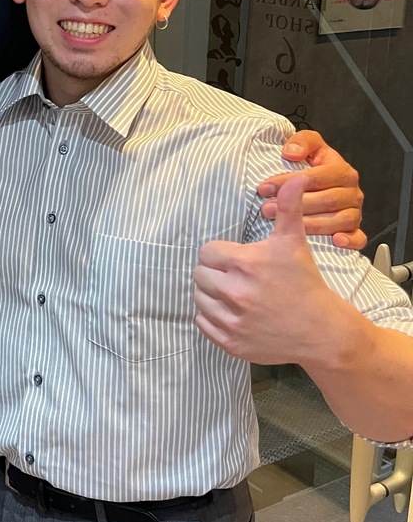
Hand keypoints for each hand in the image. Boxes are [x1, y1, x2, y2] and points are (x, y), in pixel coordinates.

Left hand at [193, 176, 338, 363]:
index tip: (238, 260)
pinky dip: (213, 318)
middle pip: (199, 275)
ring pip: (199, 299)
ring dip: (212, 295)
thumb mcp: (294, 242)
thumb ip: (288, 208)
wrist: (321, 331)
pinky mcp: (230, 343)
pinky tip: (234, 313)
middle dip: (215, 273)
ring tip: (236, 295)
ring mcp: (231, 321)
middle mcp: (234, 293)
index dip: (221, 254)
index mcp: (245, 264)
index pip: (207, 252)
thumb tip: (295, 178)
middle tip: (237, 277)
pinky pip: (203, 324)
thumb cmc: (305, 283)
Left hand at [257, 129, 364, 249]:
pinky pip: (358, 238)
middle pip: (327, 200)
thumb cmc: (314, 167)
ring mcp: (355, 212)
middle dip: (295, 206)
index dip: (289, 182)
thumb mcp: (310, 147)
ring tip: (284, 226)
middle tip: (267, 209)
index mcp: (342, 171)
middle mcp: (352, 192)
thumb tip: (291, 153)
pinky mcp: (356, 230)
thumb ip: (302, 142)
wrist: (325, 186)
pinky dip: (348, 240)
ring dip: (310, 225)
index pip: (316, 177)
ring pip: (338, 220)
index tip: (265, 188)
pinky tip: (334, 242)